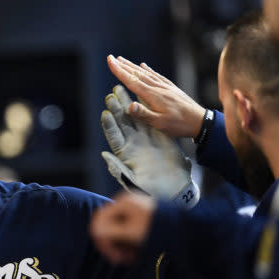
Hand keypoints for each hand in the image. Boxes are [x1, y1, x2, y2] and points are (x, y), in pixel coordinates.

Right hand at [89, 192, 155, 264]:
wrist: (185, 229)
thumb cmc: (158, 228)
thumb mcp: (132, 231)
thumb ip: (111, 231)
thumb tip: (94, 232)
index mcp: (122, 203)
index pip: (99, 220)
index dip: (100, 238)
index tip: (108, 253)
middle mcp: (126, 205)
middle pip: (107, 227)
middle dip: (112, 245)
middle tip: (120, 259)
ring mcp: (133, 213)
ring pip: (117, 232)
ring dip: (120, 247)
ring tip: (131, 258)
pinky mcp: (140, 222)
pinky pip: (127, 234)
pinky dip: (129, 245)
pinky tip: (136, 253)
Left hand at [101, 85, 199, 208]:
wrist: (174, 189)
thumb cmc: (151, 189)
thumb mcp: (132, 181)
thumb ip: (118, 169)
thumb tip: (104, 156)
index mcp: (125, 154)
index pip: (114, 136)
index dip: (109, 125)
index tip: (105, 113)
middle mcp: (133, 143)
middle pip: (123, 122)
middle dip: (116, 108)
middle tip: (111, 94)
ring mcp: (146, 138)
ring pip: (136, 117)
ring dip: (129, 103)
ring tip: (122, 89)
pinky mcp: (160, 135)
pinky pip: (152, 118)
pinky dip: (147, 107)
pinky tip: (143, 95)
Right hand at [107, 55, 205, 137]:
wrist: (200, 121)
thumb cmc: (179, 125)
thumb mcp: (160, 123)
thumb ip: (144, 114)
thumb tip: (129, 105)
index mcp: (153, 95)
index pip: (132, 81)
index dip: (119, 71)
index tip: (110, 61)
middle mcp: (158, 88)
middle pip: (137, 74)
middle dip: (123, 66)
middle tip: (112, 58)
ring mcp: (165, 87)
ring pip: (146, 73)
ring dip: (133, 66)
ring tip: (123, 60)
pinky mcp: (171, 88)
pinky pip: (156, 76)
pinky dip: (148, 70)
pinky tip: (144, 66)